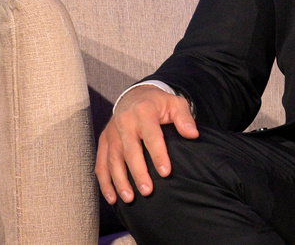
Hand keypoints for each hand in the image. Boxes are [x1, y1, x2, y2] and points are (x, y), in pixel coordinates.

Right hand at [94, 85, 198, 204]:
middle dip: (138, 172)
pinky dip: (105, 182)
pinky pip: (101, 163)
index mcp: (144, 111)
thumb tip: (193, 134)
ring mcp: (111, 132)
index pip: (152, 136)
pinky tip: (112, 198)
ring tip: (130, 198)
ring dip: (120, 180)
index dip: (158, 155)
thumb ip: (184, 118)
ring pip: (113, 159)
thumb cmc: (159, 103)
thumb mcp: (175, 104)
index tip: (166, 173)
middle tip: (147, 191)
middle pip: (130, 150)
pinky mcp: (104, 141)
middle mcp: (124, 121)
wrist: (134, 95)